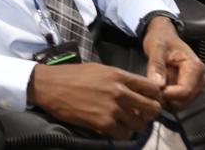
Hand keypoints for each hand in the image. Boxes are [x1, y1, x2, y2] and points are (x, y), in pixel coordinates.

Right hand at [27, 62, 162, 138]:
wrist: (50, 85)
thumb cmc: (72, 75)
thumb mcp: (99, 70)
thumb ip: (119, 79)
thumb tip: (134, 91)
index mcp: (119, 75)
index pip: (152, 88)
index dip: (155, 97)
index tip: (150, 101)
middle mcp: (119, 91)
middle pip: (152, 108)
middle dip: (149, 114)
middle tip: (140, 115)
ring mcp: (112, 108)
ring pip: (139, 124)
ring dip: (134, 125)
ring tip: (124, 122)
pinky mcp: (103, 123)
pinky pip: (123, 134)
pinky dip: (120, 133)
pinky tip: (112, 128)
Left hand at [143, 16, 204, 110]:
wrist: (164, 35)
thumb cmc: (162, 39)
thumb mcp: (156, 48)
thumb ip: (157, 65)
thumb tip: (158, 84)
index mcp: (195, 67)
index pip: (185, 91)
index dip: (167, 95)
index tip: (153, 90)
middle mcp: (200, 78)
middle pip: (184, 100)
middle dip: (166, 98)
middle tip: (151, 89)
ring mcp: (196, 85)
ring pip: (181, 104)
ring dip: (166, 99)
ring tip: (154, 85)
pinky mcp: (190, 90)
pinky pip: (178, 102)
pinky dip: (167, 98)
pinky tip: (159, 87)